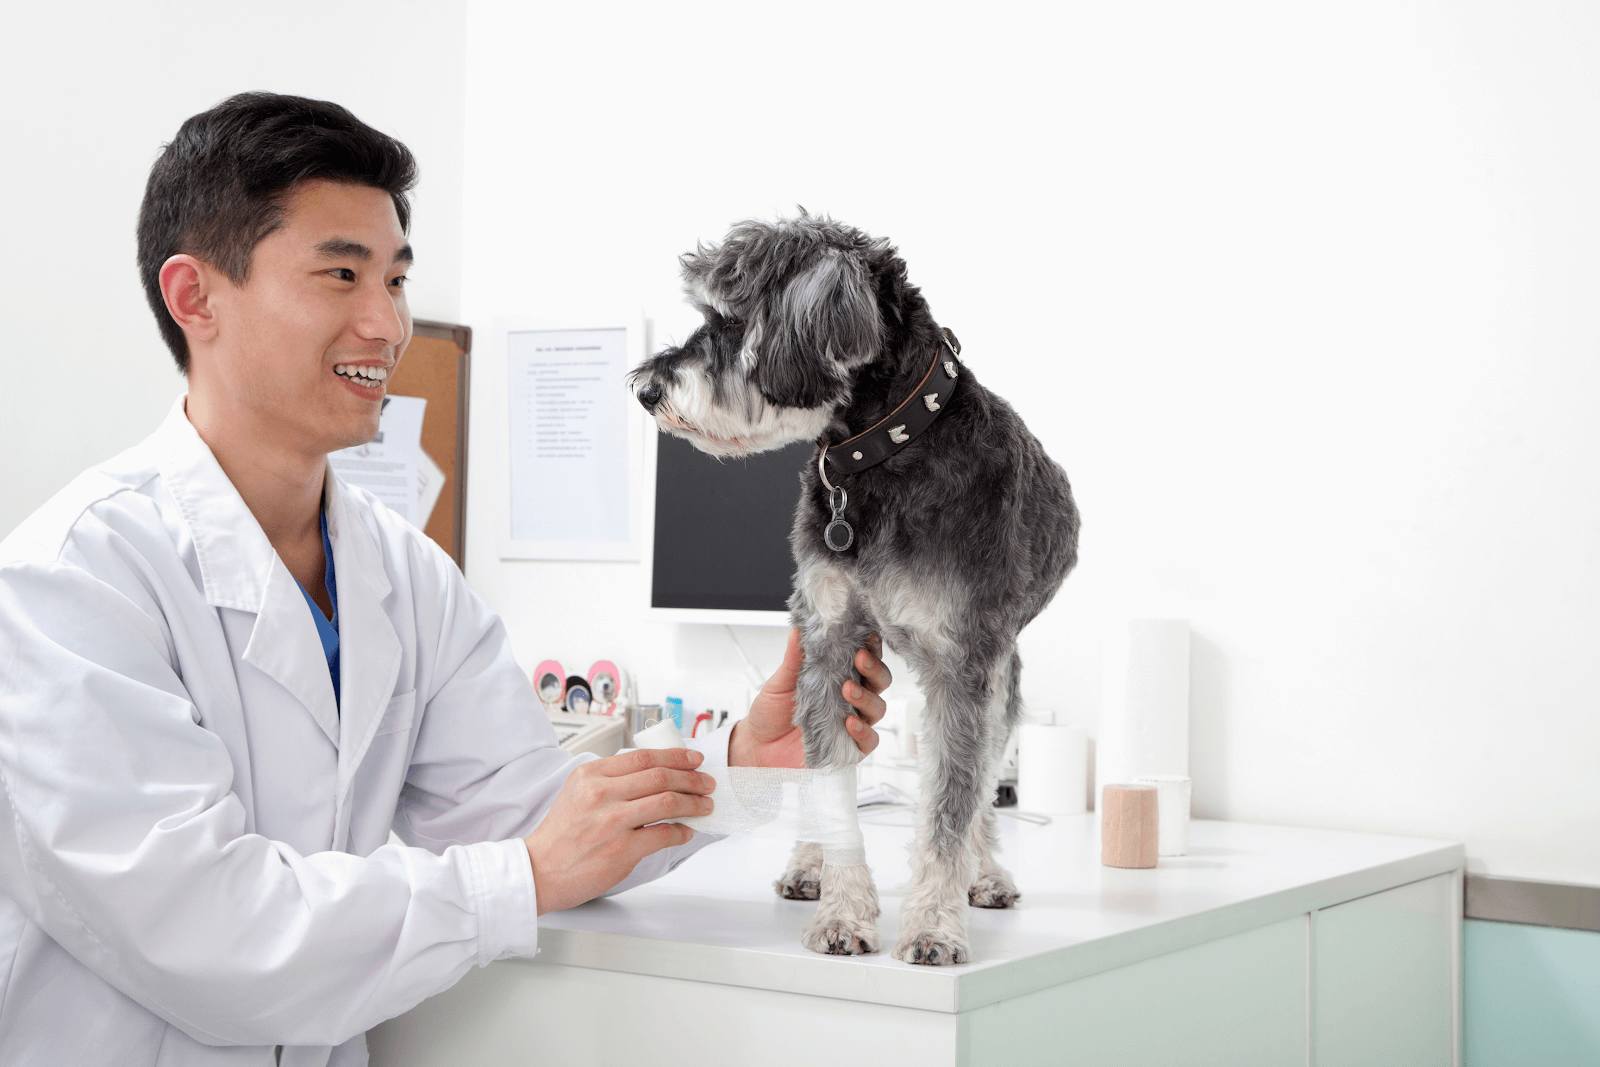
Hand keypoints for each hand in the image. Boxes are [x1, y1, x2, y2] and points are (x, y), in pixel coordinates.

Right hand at [523, 748, 715, 913]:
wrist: (540, 870)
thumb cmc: (561, 835)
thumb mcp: (578, 793)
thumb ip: (611, 780)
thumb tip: (653, 774)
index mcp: (591, 775)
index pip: (643, 757)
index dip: (676, 756)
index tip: (694, 759)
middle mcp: (601, 793)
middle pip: (660, 776)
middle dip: (692, 778)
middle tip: (706, 783)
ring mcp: (612, 821)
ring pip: (667, 802)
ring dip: (693, 803)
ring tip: (704, 805)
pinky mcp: (622, 850)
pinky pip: (664, 834)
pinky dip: (681, 832)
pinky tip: (686, 831)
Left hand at [730, 628, 892, 767]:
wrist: (758, 748)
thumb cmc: (771, 714)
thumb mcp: (779, 683)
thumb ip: (794, 659)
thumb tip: (799, 628)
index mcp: (837, 678)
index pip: (864, 660)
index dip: (870, 647)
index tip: (867, 637)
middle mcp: (849, 700)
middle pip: (879, 681)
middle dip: (874, 668)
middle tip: (860, 658)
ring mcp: (852, 723)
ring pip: (878, 708)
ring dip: (866, 697)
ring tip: (847, 690)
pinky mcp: (848, 748)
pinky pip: (869, 741)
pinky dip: (863, 731)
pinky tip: (850, 722)